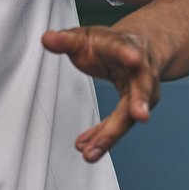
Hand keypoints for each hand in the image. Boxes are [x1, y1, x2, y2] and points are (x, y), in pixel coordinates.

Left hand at [41, 25, 159, 161]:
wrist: (136, 50)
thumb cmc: (108, 45)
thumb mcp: (84, 37)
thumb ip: (66, 40)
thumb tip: (47, 38)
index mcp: (124, 46)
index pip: (126, 48)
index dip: (128, 53)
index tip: (132, 58)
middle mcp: (139, 69)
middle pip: (141, 86)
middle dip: (140, 101)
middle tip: (139, 116)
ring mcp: (140, 91)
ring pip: (129, 114)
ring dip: (113, 134)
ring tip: (92, 152)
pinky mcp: (133, 108)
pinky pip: (118, 125)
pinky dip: (103, 138)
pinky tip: (88, 149)